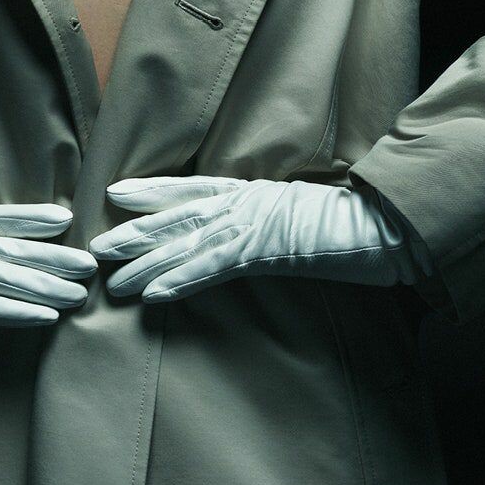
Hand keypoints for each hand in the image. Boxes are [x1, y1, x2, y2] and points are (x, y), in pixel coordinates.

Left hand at [88, 174, 432, 301]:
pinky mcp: (265, 250)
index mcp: (256, 192)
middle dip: (137, 233)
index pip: (194, 188)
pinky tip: (155, 295)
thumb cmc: (357, 223)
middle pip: (179, 216)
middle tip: (97, 247)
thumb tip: (261, 232)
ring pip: (187, 244)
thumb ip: (276, 220)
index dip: (154, 191)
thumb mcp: (307, 215)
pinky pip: (214, 268)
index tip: (118, 193)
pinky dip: (182, 280)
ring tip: (113, 280)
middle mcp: (247, 203)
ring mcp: (253, 224)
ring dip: (147, 264)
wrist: (388, 222)